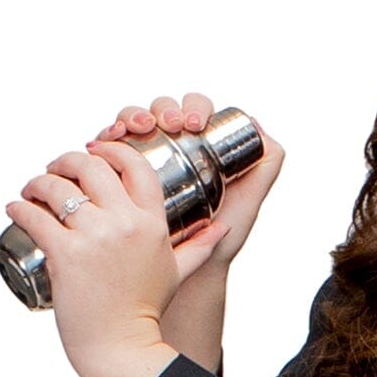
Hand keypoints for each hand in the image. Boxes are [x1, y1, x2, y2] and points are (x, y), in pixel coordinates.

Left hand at [4, 141, 188, 376]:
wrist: (122, 348)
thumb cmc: (145, 311)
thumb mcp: (175, 273)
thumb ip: (199, 247)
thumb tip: (221, 228)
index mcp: (151, 223)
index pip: (133, 164)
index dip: (110, 149)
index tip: (93, 151)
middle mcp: (125, 224)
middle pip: (91, 165)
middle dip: (66, 160)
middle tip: (54, 171)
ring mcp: (94, 237)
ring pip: (57, 187)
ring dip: (37, 182)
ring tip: (32, 191)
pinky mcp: (66, 254)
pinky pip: (35, 216)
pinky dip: (20, 208)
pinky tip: (15, 207)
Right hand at [89, 93, 285, 296]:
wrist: (186, 270)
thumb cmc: (218, 239)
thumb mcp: (249, 201)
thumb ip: (267, 166)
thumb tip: (258, 126)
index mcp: (198, 145)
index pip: (194, 110)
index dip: (194, 107)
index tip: (195, 124)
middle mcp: (170, 145)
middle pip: (162, 109)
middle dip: (165, 109)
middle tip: (170, 125)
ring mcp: (143, 155)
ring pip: (134, 119)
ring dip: (135, 114)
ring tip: (140, 127)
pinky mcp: (118, 168)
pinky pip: (110, 142)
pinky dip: (110, 132)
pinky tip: (112, 136)